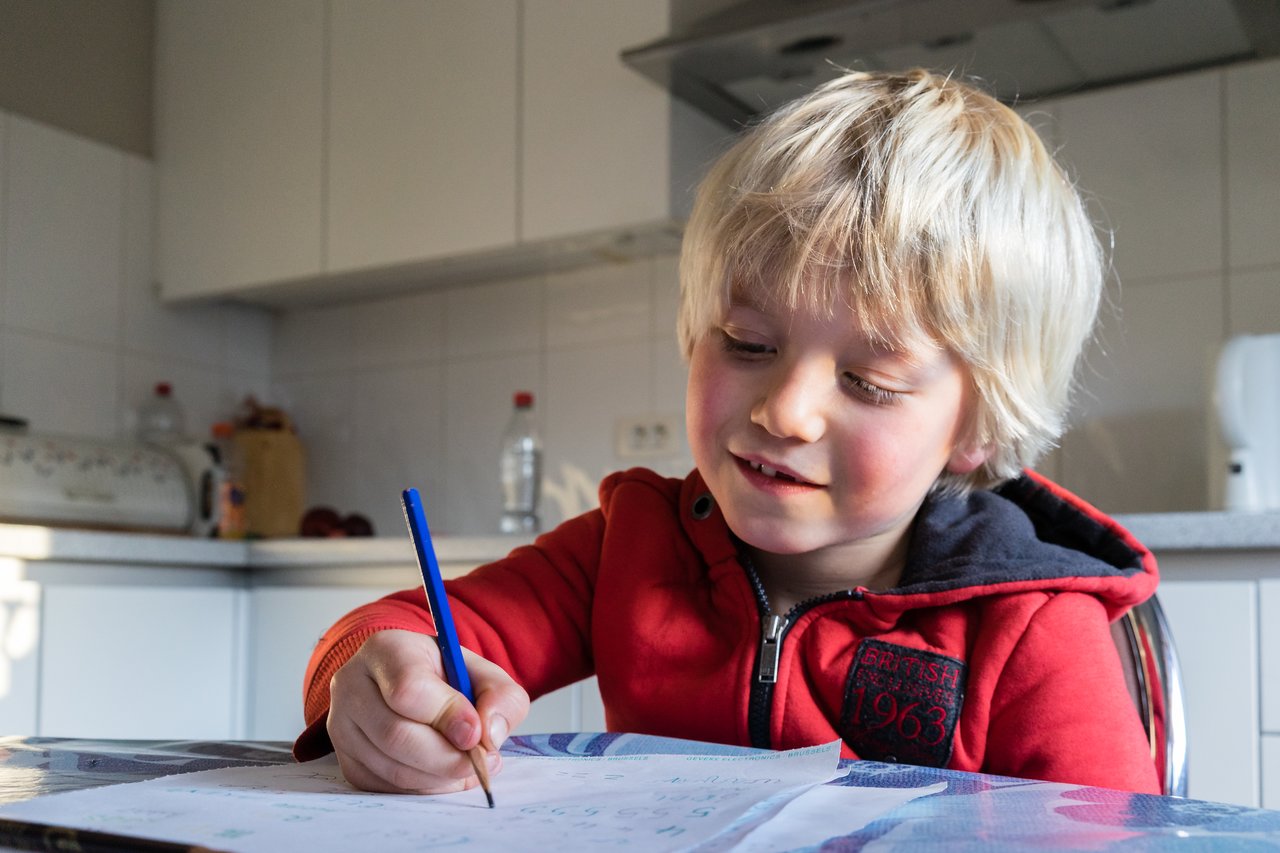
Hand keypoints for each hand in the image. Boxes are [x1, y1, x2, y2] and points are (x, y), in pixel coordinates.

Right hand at [325, 628, 528, 793]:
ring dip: (438, 777)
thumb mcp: (481, 672)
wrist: (409, 685)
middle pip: (396, 735)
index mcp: (386, 650)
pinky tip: (443, 775)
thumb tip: (489, 734)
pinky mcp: (345, 759)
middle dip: (446, 757)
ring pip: (391, 767)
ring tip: (467, 767)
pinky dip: (422, 789)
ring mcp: (342, 725)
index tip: (476, 733)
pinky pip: (384, 786)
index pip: (408, 689)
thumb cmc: (445, 677)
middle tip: (480, 762)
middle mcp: (352, 685)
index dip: (447, 716)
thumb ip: (500, 696)